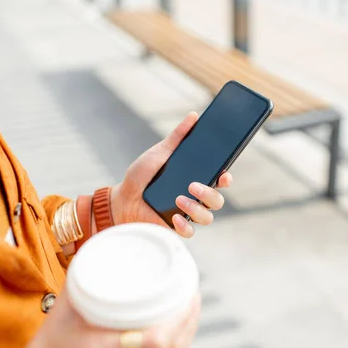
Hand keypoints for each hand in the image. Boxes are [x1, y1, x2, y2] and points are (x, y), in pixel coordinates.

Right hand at [2, 290, 201, 347]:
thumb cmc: (49, 347)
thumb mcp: (64, 308)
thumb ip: (85, 278)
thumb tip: (108, 246)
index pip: (155, 342)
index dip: (180, 318)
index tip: (187, 293)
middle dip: (189, 320)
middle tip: (193, 292)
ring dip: (188, 332)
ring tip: (191, 305)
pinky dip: (179, 347)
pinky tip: (181, 330)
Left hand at [111, 112, 232, 237]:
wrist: (121, 198)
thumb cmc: (141, 176)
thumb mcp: (159, 152)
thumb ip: (177, 137)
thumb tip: (194, 116)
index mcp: (195, 178)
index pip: (219, 180)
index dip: (226, 178)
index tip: (224, 174)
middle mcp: (195, 198)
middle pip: (217, 199)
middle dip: (210, 193)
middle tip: (193, 185)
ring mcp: (186, 213)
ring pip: (207, 217)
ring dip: (197, 209)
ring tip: (179, 199)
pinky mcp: (175, 228)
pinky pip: (190, 232)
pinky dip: (185, 226)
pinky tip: (175, 218)